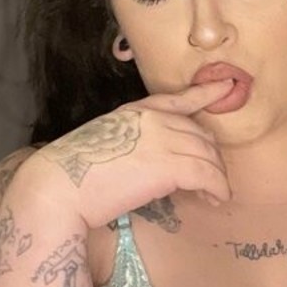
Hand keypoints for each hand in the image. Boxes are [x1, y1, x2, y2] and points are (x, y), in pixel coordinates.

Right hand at [24, 81, 234, 229]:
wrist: (60, 187)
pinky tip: (216, 199)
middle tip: (213, 178)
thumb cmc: (74, 175)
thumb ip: (134, 142)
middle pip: (201, 134)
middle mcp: (154, 120)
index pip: (178, 99)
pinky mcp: (170, 166)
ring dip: (216, 176)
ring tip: (214, 194)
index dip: (206, 93)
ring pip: (208, 155)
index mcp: (135, 112)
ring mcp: (163, 140)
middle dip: (211, 156)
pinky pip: (207, 175)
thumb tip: (152, 163)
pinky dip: (217, 188)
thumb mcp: (106, 143)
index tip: (226, 87)